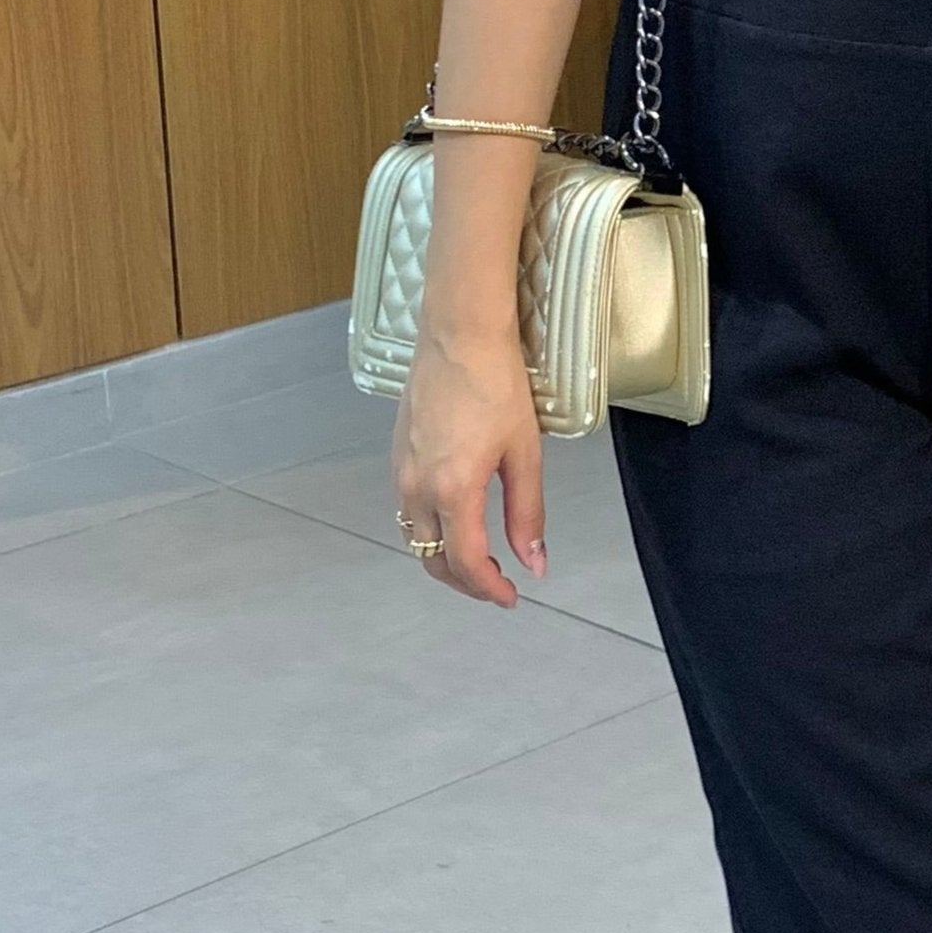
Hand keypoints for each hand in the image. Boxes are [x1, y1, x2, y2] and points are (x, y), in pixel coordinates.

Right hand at [392, 326, 545, 605]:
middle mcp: (418, 486)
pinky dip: (430, 532)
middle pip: (433, 559)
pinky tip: (456, 524)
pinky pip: (408, 511)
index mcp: (453, 489)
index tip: (511, 597)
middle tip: (498, 587)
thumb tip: (533, 562)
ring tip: (480, 560)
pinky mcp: (397, 456)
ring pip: (416, 539)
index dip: (488, 589)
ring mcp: (401, 471)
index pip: (465, 561)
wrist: (459, 335)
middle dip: (465, 582)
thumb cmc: (496, 383)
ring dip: (444, 559)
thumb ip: (527, 514)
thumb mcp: (524, 453)